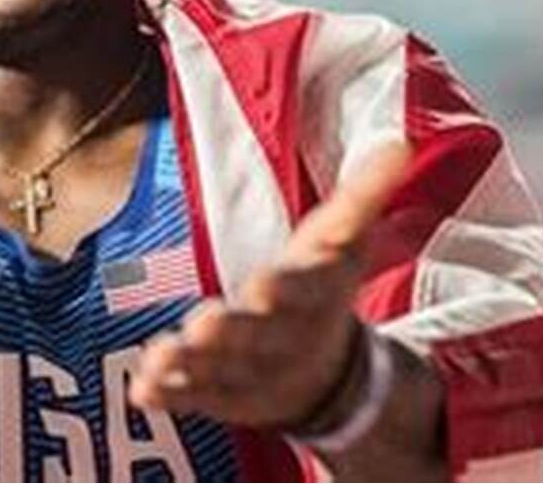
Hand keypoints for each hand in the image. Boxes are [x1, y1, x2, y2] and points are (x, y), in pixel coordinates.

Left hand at [129, 140, 410, 429]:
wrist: (331, 376)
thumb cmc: (324, 291)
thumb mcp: (346, 243)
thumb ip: (363, 196)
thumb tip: (401, 144)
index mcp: (312, 298)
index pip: (301, 291)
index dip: (284, 290)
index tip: (263, 286)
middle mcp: (280, 338)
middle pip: (255, 337)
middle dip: (231, 332)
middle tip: (204, 324)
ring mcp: (250, 372)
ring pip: (219, 371)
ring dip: (189, 366)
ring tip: (160, 358)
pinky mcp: (220, 397)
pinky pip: (192, 398)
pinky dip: (169, 395)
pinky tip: (141, 391)